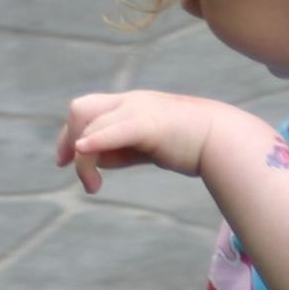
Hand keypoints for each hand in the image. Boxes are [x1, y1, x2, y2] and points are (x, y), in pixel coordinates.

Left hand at [56, 90, 233, 192]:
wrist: (224, 139)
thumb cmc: (190, 145)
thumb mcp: (147, 147)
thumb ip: (121, 150)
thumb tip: (96, 160)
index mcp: (130, 104)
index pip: (86, 110)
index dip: (69, 134)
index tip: (63, 160)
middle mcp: (130, 101)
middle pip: (82, 109)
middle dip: (67, 138)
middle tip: (66, 166)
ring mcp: (139, 109)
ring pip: (93, 124)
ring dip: (84, 160)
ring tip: (93, 188)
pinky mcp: (149, 124)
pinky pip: (114, 129)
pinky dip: (96, 139)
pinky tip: (83, 150)